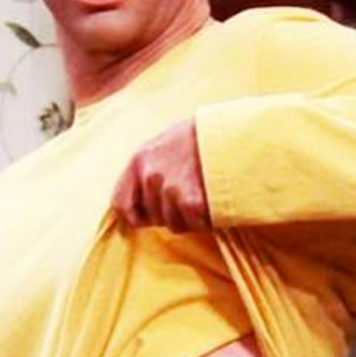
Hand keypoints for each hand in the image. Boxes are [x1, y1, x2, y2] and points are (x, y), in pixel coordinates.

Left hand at [111, 118, 211, 232]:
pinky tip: (214, 201)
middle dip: (171, 213)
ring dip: (190, 217)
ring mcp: (170, 190)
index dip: (135, 215)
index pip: (120, 204)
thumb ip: (149, 168)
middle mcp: (150, 176)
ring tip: (205, 193)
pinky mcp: (191, 203)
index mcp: (139, 160)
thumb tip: (140, 198)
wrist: (235, 131)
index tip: (148, 217)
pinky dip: (206, 219)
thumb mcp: (166, 144)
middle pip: (153, 217)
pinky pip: (194, 225)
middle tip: (191, 193)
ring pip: (174, 224)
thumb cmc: (203, 137)